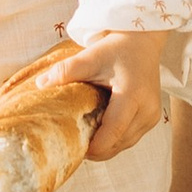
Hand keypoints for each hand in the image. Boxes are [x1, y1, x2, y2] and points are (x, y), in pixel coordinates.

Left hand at [52, 27, 166, 161]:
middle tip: (73, 143)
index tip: (74, 148)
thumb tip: (40, 85)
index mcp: (132, 95)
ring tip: (84, 137)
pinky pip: (129, 138)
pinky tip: (99, 130)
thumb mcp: (91, 57)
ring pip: (124, 144)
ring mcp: (152, 117)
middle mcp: (147, 110)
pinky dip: (114, 139)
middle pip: (118, 143)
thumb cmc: (117, 49)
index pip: (113, 132)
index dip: (94, 147)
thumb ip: (66, 71)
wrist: (142, 42)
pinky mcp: (151, 119)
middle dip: (96, 148)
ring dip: (105, 145)